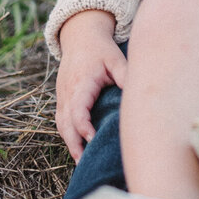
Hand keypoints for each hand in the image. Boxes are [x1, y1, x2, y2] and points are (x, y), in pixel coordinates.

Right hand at [55, 9, 127, 161]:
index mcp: (81, 83)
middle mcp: (68, 92)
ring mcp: (62, 95)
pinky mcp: (62, 97)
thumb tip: (137, 94)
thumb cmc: (100, 49)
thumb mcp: (115, 58)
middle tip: (84, 163)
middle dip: (74, 144)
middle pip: (65, 123)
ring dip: (70, 143)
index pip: (78, 109)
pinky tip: (78, 147)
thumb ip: (125, 75)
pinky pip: (61, 120)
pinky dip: (68, 134)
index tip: (93, 139)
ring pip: (61, 124)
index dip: (83, 126)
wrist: (80, 35)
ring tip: (81, 162)